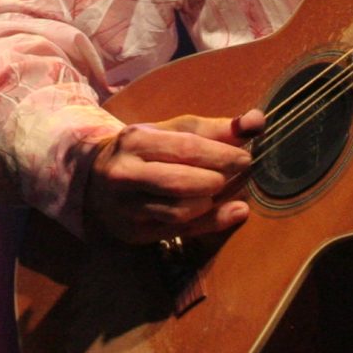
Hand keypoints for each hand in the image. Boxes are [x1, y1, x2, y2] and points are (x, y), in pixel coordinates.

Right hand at [84, 109, 261, 243]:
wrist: (95, 179)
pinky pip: (180, 231)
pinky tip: (231, 212)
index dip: (221, 155)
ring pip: (180, 211)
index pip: (185, 148)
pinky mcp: (133, 232)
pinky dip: (211, 222)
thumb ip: (215, 128)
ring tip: (223, 190)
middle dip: (217, 179)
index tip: (245, 158)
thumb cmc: (145, 151)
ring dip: (211, 202)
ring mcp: (126, 207)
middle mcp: (125, 174)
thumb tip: (257, 121)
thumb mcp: (172, 132)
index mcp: (134, 141)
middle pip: (182, 183)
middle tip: (237, 174)